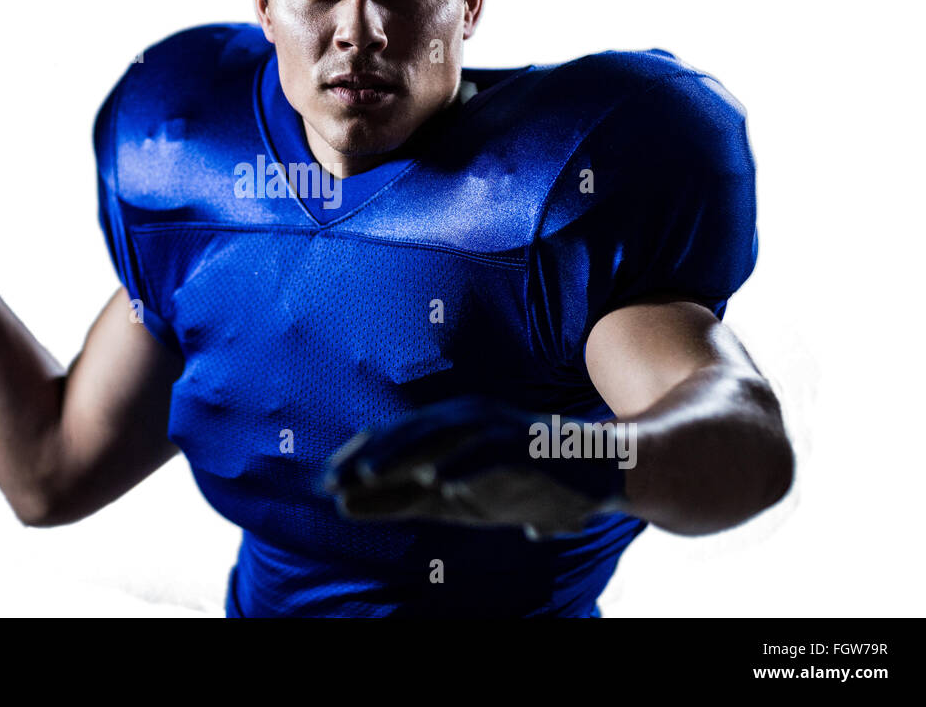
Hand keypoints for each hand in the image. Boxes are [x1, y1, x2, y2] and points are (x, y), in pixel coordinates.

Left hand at [322, 396, 631, 539]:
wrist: (599, 470)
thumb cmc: (519, 483)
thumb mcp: (454, 499)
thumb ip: (406, 499)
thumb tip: (345, 506)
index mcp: (448, 427)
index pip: (394, 437)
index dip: (358, 456)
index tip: (325, 481)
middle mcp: (467, 419)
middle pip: (408, 434)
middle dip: (368, 456)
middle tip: (332, 480)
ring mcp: (496, 428)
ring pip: (441, 436)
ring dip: (403, 454)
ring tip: (370, 474)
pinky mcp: (525, 445)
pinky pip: (490, 452)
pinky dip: (464, 466)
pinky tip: (439, 484)